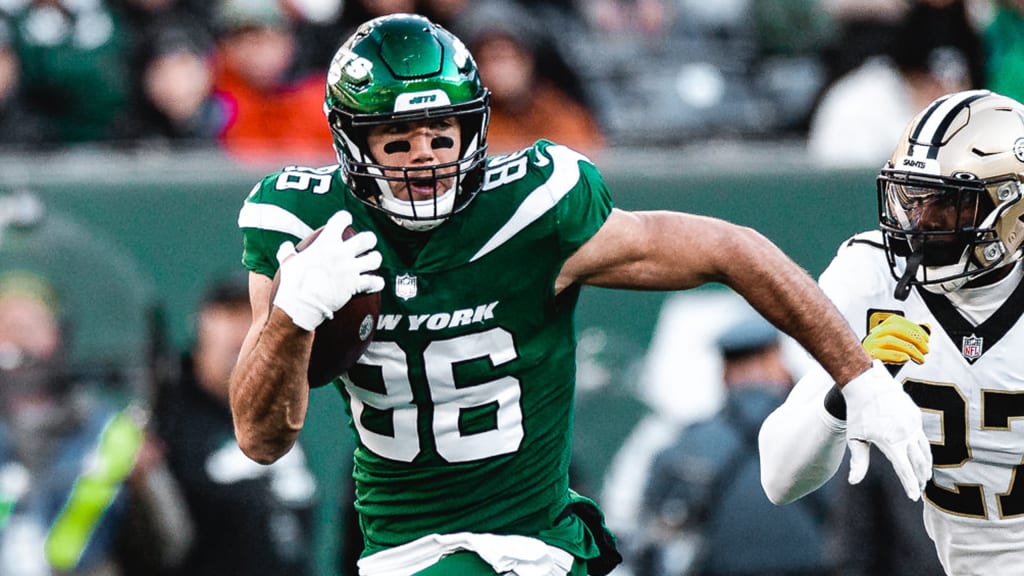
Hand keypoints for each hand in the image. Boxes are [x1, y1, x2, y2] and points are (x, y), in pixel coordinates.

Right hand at [273, 211, 383, 330]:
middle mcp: (342, 253)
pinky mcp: (355, 286)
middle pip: (367, 239)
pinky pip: (375, 282)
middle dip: (368, 240)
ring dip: (374, 259)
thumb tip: (286, 247)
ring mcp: (350, 269)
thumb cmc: (292, 284)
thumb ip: (287, 252)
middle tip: (365, 244)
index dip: (345, 218)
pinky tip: (374, 283)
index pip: (341, 219)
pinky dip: (376, 283)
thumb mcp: (286, 263)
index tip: (345, 221)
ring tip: (371, 261)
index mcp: (326, 242)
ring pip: (375, 259)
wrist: (301, 305)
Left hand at [842, 360, 931, 499]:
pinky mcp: (916, 416)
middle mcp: (906, 434)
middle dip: (920, 478)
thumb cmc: (857, 413)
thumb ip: (858, 461)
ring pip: (925, 451)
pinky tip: (921, 456)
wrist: (867, 384)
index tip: (914, 497)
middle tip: (920, 489)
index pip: (904, 470)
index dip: (910, 485)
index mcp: (891, 442)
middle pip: (919, 463)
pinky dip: (923, 450)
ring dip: (925, 465)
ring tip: (924, 476)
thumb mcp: (855, 438)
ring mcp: (913, 424)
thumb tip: (853, 482)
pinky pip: (922, 437)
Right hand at [863, 315, 929, 364]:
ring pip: (890, 340)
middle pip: (894, 329)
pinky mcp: (869, 357)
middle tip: (925, 349)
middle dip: (915, 338)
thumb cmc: (883, 357)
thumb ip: (912, 334)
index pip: (896, 321)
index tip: (926, 338)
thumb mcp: (899, 344)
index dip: (914, 327)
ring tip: (919, 358)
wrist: (865, 371)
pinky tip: (906, 359)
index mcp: (880, 329)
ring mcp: (870, 345)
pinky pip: (882, 354)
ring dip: (910, 349)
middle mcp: (874, 335)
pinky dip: (897, 355)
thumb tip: (926, 326)